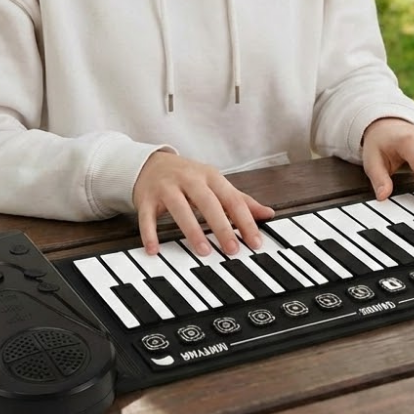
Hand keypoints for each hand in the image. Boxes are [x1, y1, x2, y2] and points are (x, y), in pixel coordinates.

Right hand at [132, 151, 274, 256]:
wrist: (151, 163)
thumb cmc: (188, 176)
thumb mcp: (215, 183)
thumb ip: (240, 200)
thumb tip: (267, 213)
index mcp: (211, 177)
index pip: (232, 199)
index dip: (245, 221)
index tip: (254, 242)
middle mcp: (190, 179)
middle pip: (208, 202)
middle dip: (222, 226)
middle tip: (232, 249)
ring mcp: (167, 188)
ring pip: (180, 208)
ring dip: (192, 230)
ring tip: (203, 251)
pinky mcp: (146, 198)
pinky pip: (147, 217)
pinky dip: (150, 233)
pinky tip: (154, 250)